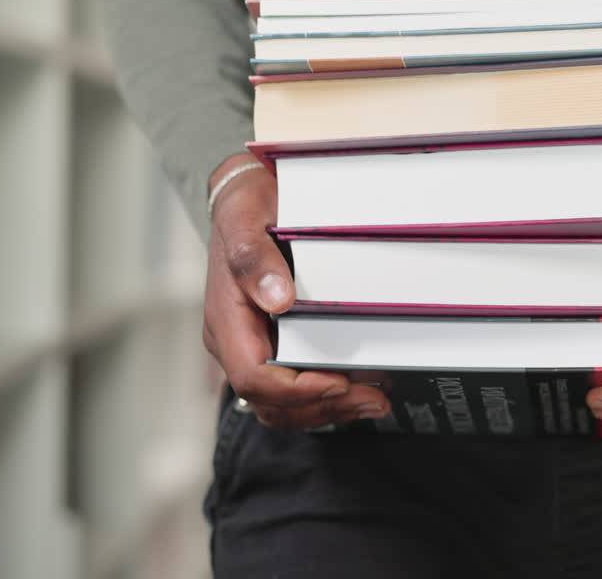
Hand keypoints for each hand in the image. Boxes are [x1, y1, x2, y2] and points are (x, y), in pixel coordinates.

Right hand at [203, 153, 390, 427]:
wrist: (246, 194)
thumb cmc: (246, 205)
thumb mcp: (246, 215)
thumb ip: (254, 256)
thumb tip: (277, 297)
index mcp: (226, 318)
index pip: (252, 377)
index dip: (297, 390)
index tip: (338, 381)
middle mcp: (234, 339)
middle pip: (271, 401)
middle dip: (322, 406)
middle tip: (372, 398)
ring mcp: (252, 343)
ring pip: (282, 403)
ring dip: (328, 408)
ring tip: (374, 399)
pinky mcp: (271, 341)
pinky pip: (291, 386)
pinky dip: (325, 395)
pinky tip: (359, 387)